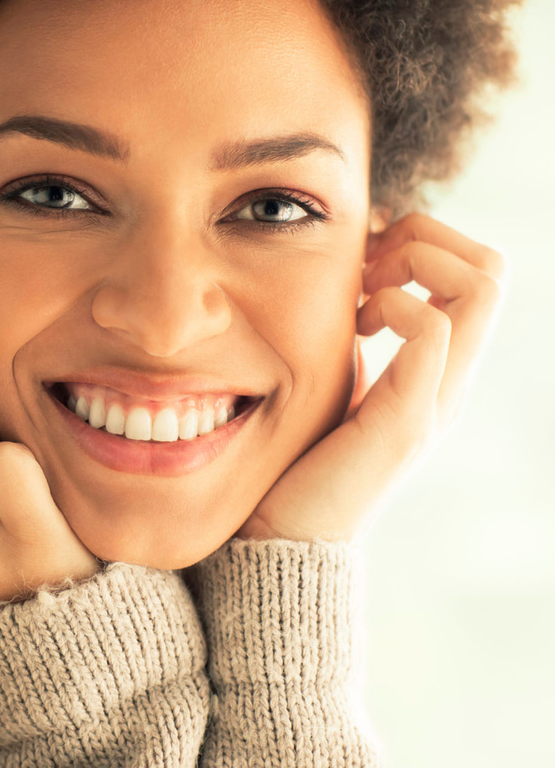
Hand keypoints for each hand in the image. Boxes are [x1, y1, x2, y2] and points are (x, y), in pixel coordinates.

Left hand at [237, 212, 505, 542]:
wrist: (282, 535)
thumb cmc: (296, 456)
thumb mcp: (334, 376)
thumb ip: (354, 336)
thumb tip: (348, 272)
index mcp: (435, 369)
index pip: (479, 271)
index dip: (425, 242)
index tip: (364, 263)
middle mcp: (449, 380)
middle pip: (491, 266)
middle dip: (426, 238)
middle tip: (365, 268)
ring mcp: (435, 399)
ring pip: (482, 284)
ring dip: (415, 262)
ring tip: (364, 293)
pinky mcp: (405, 420)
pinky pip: (433, 329)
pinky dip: (395, 302)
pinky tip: (359, 324)